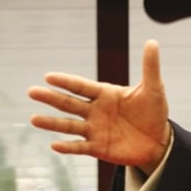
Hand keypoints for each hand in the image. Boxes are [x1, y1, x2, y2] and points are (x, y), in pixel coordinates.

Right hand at [28, 39, 170, 173]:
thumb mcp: (154, 88)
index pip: (82, 86)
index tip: (49, 76)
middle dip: (52, 97)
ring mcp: (94, 130)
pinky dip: (68, 147)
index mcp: (105, 94)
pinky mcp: (98, 148)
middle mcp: (95, 111)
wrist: (159, 140)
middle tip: (32, 91)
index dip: (66, 82)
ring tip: (34, 118)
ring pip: (69, 125)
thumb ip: (150, 67)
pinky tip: (55, 145)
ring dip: (52, 123)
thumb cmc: (154, 111)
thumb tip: (152, 42)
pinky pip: (80, 147)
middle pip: (70, 103)